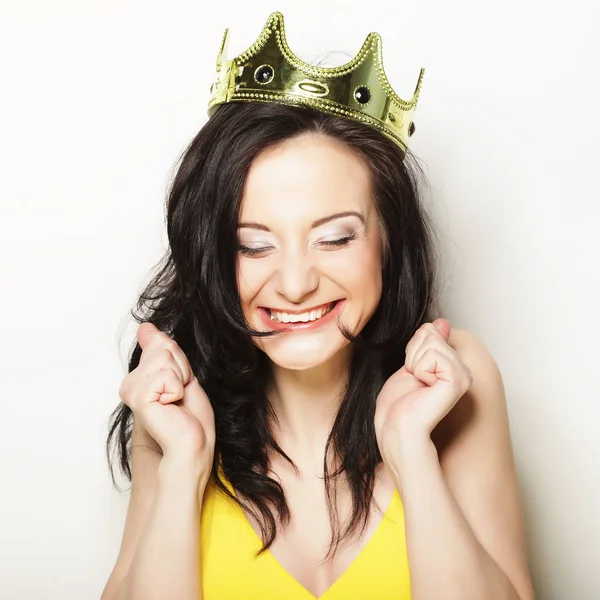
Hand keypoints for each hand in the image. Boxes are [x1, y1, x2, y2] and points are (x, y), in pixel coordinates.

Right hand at [119, 322, 214, 473]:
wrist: (192, 447)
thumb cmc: (190, 420)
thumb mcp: (181, 376)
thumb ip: (163, 352)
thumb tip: (146, 327)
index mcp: (141, 377)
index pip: (159, 344)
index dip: (178, 360)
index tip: (178, 385)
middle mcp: (132, 383)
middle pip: (164, 347)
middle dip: (182, 368)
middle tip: (181, 396)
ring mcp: (132, 390)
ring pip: (165, 358)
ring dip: (180, 378)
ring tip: (176, 402)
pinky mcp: (138, 397)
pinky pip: (166, 374)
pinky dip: (178, 388)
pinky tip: (171, 407)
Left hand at [374, 319, 472, 464]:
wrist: (396, 429)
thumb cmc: (399, 405)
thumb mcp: (412, 365)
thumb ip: (429, 343)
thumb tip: (442, 322)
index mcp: (453, 366)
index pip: (429, 332)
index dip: (411, 350)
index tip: (413, 374)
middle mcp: (463, 370)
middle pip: (430, 334)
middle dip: (412, 355)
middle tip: (414, 381)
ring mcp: (463, 375)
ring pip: (431, 343)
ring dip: (414, 363)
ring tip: (419, 386)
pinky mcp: (458, 381)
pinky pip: (434, 355)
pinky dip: (419, 369)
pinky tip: (424, 388)